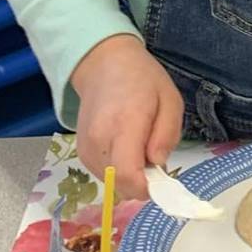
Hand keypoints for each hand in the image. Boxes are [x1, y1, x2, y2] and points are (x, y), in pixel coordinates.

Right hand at [69, 34, 182, 199]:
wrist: (103, 64)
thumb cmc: (143, 79)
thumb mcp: (170, 100)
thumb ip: (167, 135)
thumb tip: (157, 164)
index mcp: (124, 124)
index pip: (127, 175)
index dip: (146, 188)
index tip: (160, 180)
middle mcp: (99, 139)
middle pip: (119, 184)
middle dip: (141, 180)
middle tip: (152, 153)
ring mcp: (86, 147)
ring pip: (111, 182)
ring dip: (129, 174)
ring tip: (138, 144)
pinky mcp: (80, 151)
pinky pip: (103, 174)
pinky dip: (117, 168)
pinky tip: (124, 146)